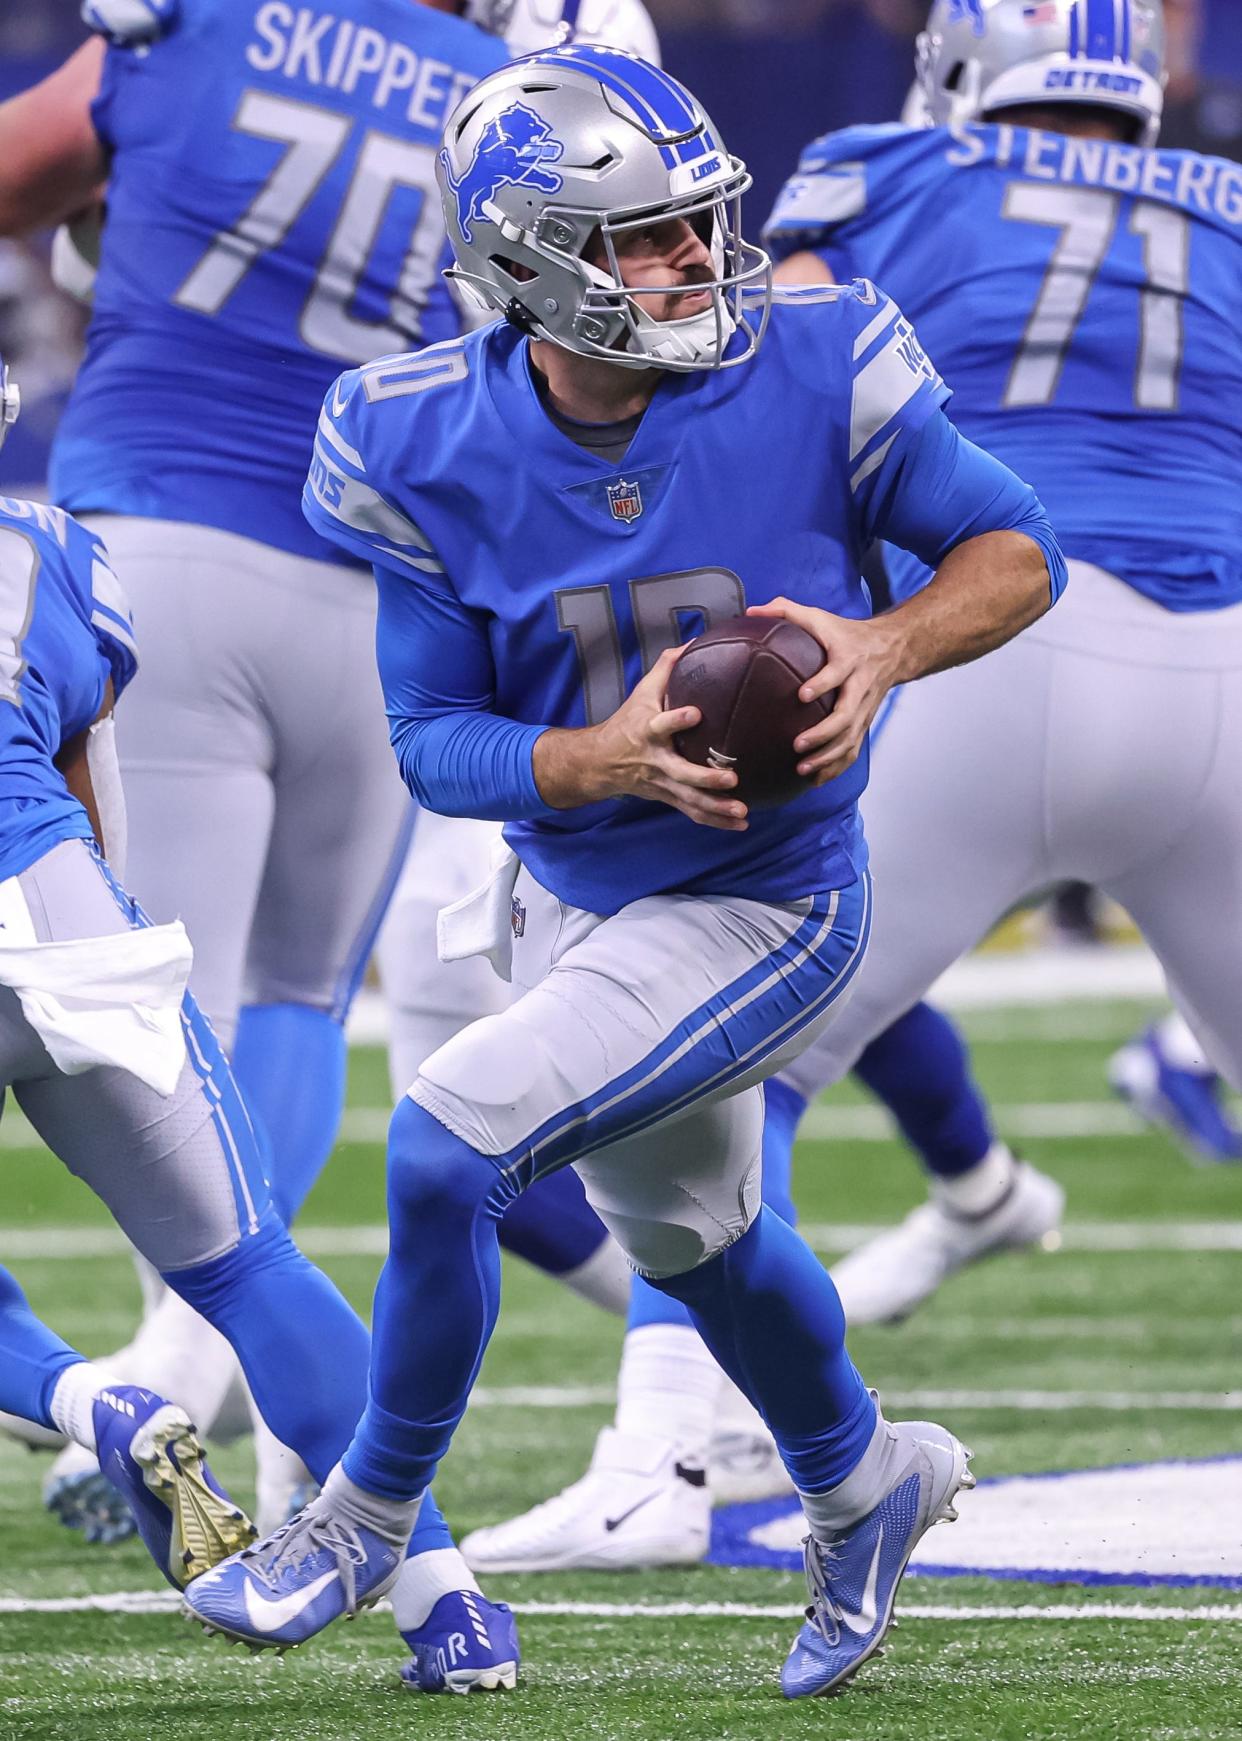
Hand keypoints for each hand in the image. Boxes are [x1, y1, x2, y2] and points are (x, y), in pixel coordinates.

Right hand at [534, 647, 747, 829]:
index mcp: (648, 731)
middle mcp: (655, 760)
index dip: (676, 720)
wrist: (600, 761)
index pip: (661, 724)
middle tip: (731, 778)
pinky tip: (741, 823)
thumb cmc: (628, 721)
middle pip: (680, 773)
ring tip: (743, 811)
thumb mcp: (643, 691)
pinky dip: (717, 821)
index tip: (696, 713)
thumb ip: (669, 667)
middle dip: (705, 778)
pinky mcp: (668, 798)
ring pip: (689, 800)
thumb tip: (699, 638)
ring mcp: (662, 783)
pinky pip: (693, 812)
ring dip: (716, 808)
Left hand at [747, 597, 904, 785]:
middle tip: (797, 745)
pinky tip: (815, 780)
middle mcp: (860, 685)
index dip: (822, 683)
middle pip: (847, 714)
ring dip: (828, 757)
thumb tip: (750, 611)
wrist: (893, 648)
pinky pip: (853, 750)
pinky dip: (836, 767)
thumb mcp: (820, 617)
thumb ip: (786, 611)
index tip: (802, 695)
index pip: (838, 672)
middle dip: (824, 733)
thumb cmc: (847, 633)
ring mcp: (865, 708)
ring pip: (851, 738)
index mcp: (849, 659)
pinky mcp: (865, 722)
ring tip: (802, 769)